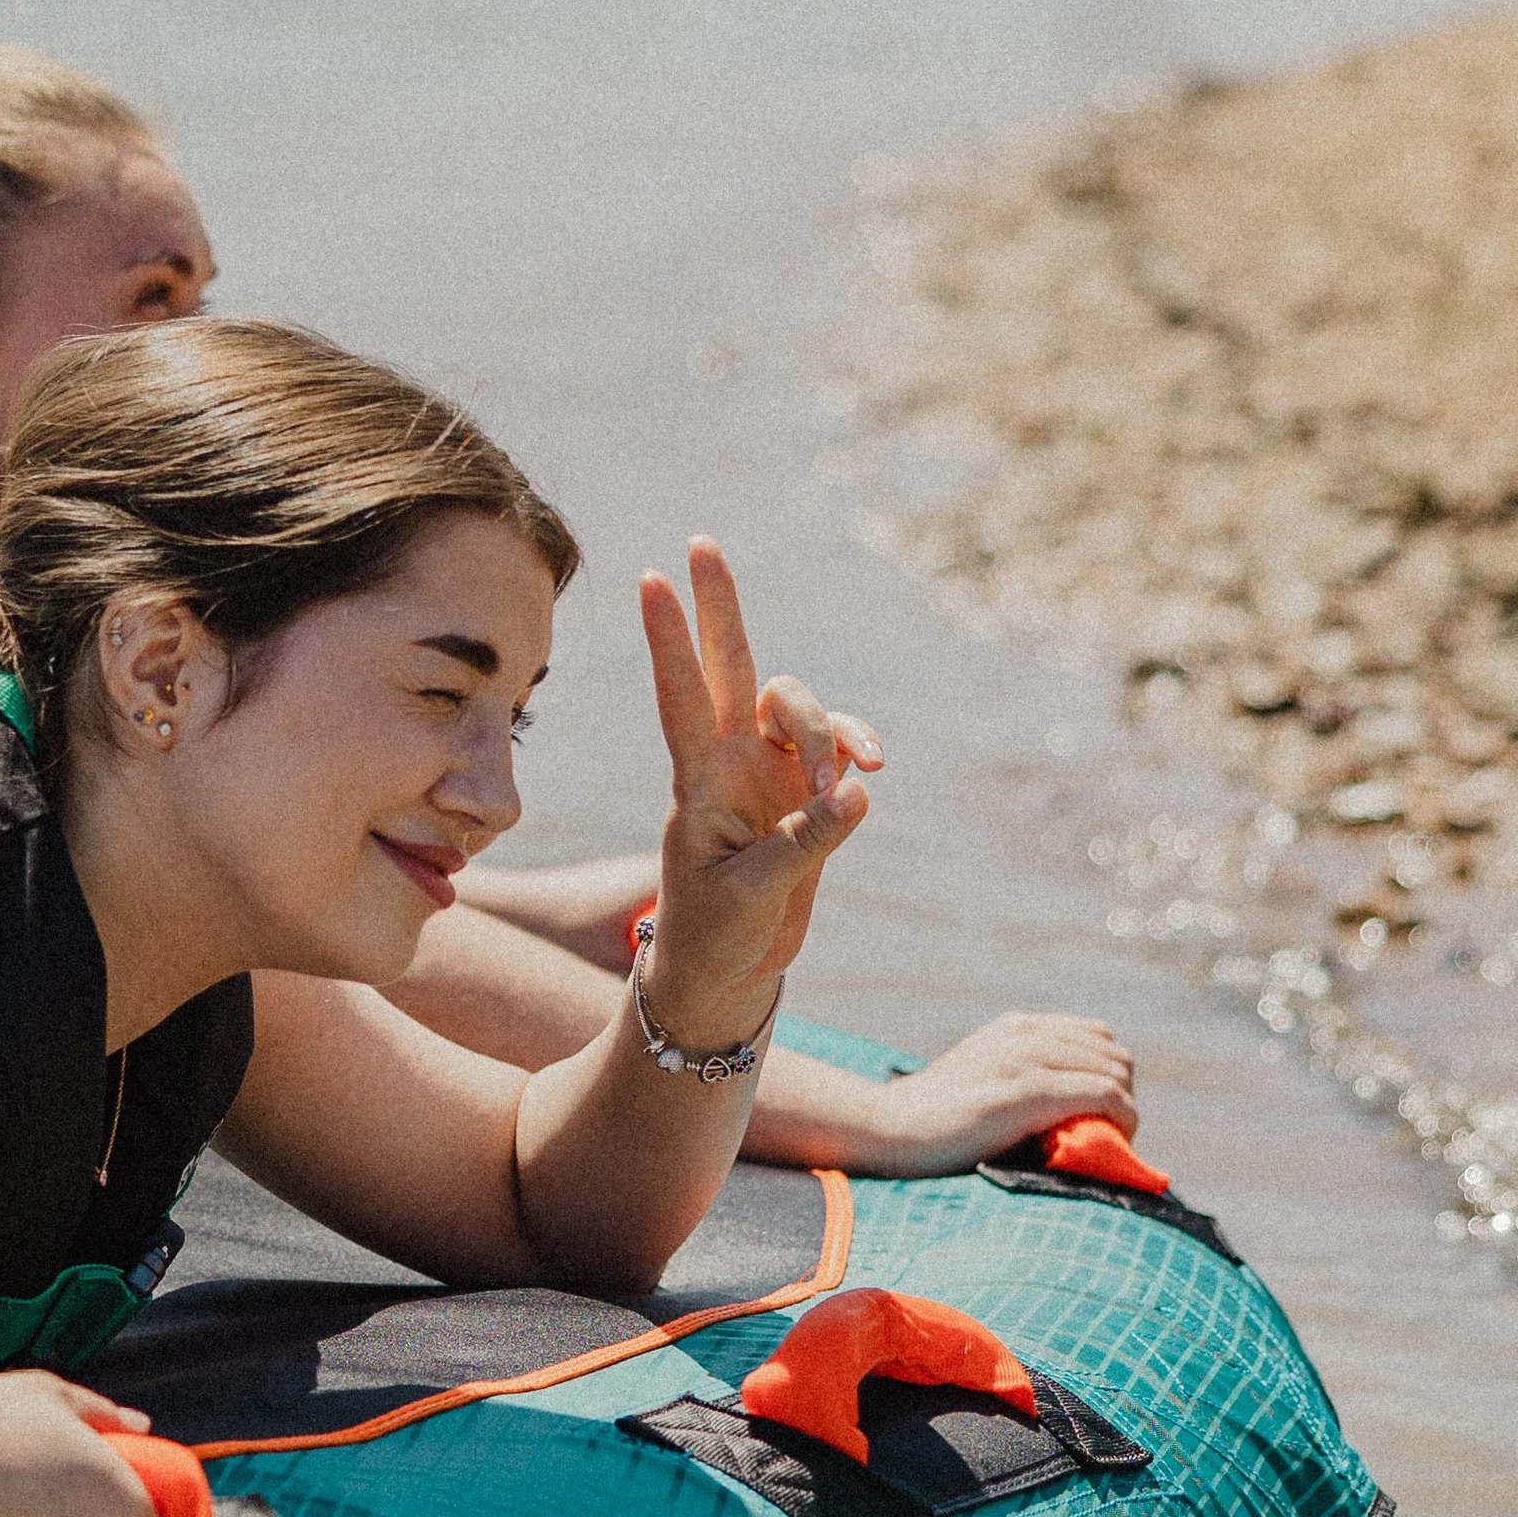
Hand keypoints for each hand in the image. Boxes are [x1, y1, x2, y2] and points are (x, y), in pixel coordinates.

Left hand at [638, 538, 879, 1051]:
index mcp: (696, 781)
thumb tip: (856, 793)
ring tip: (832, 790)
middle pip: (730, 666)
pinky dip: (856, 749)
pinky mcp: (809, 792)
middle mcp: (731, 761)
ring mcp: (771, 770)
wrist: (726, 974)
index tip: (649, 580)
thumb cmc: (714, 934)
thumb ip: (804, 842)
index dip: (669, 640)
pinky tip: (868, 773)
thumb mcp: (750, 896)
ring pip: (800, 706)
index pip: (679, 697)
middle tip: (701, 543)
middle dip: (718, 605)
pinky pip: (842, 747)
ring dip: (825, 732)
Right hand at [854, 1011, 1137, 1178]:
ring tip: (1108, 1140)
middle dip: (1121, 1094)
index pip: (1095, 1036)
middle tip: (1105, 1134)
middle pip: (1113, 1054)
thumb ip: (1018, 1080)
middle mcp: (1025, 1033)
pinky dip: (1121, 1119)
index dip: (1107, 1074)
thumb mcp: (979, 1083)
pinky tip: (1112, 1140)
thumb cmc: (927, 1125)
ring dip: (1124, 1109)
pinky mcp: (1029, 1091)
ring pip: (1115, 1072)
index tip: (1098, 1114)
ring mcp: (1027, 1059)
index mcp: (1014, 1028)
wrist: (886, 1131)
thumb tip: (1067, 1115)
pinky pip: (1105, 1096)